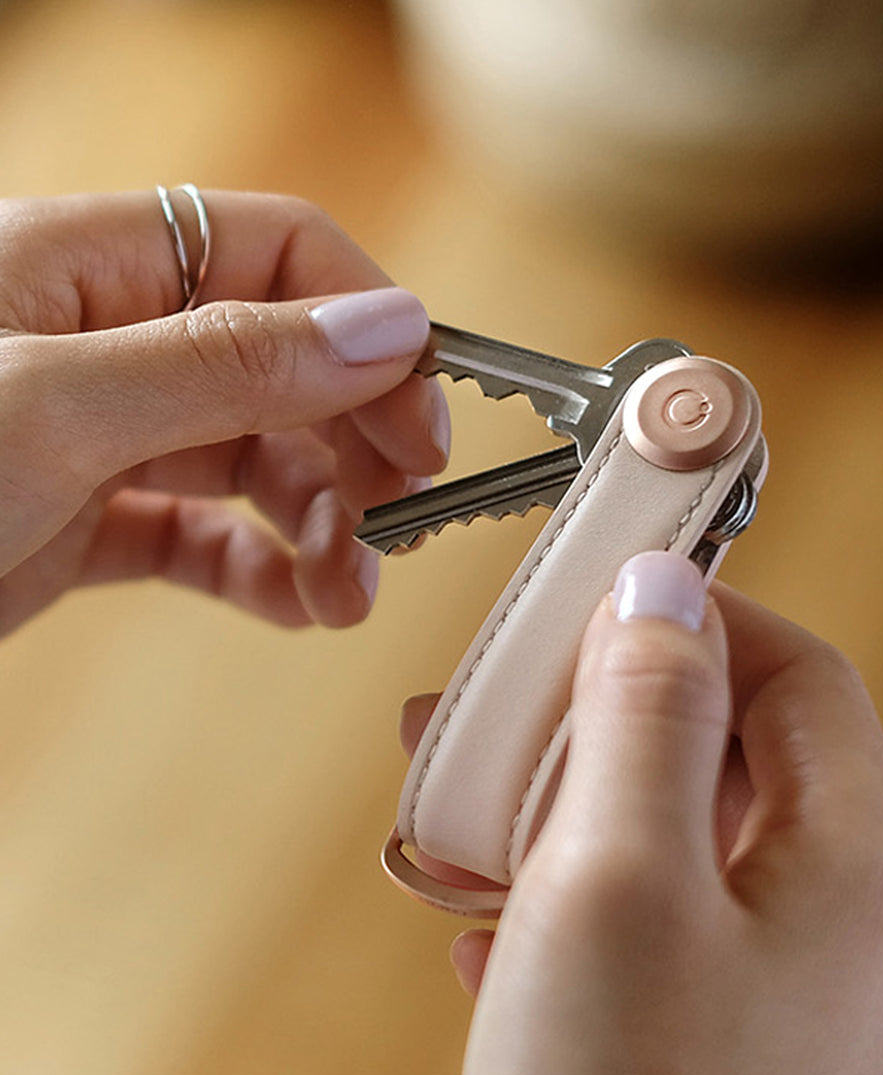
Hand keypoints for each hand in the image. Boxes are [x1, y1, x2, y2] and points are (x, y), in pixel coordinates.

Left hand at [0, 190, 448, 636]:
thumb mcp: (55, 409)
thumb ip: (222, 366)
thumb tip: (388, 328)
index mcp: (87, 266)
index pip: (280, 257)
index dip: (368, 334)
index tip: (423, 428)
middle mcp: (104, 343)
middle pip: (286, 372)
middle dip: (356, 453)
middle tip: (402, 525)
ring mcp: (96, 438)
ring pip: (254, 464)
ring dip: (322, 528)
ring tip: (346, 594)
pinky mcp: (82, 526)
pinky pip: (202, 537)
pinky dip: (260, 572)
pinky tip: (295, 605)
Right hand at [414, 555, 882, 1074]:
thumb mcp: (615, 875)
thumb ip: (648, 713)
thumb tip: (667, 585)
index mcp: (863, 870)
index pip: (801, 679)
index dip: (706, 619)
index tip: (604, 601)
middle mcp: (861, 936)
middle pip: (740, 765)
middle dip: (612, 726)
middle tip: (502, 716)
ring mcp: (809, 1009)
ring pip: (695, 853)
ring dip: (582, 817)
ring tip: (468, 821)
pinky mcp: (747, 1066)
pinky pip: (676, 939)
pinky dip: (589, 906)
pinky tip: (499, 931)